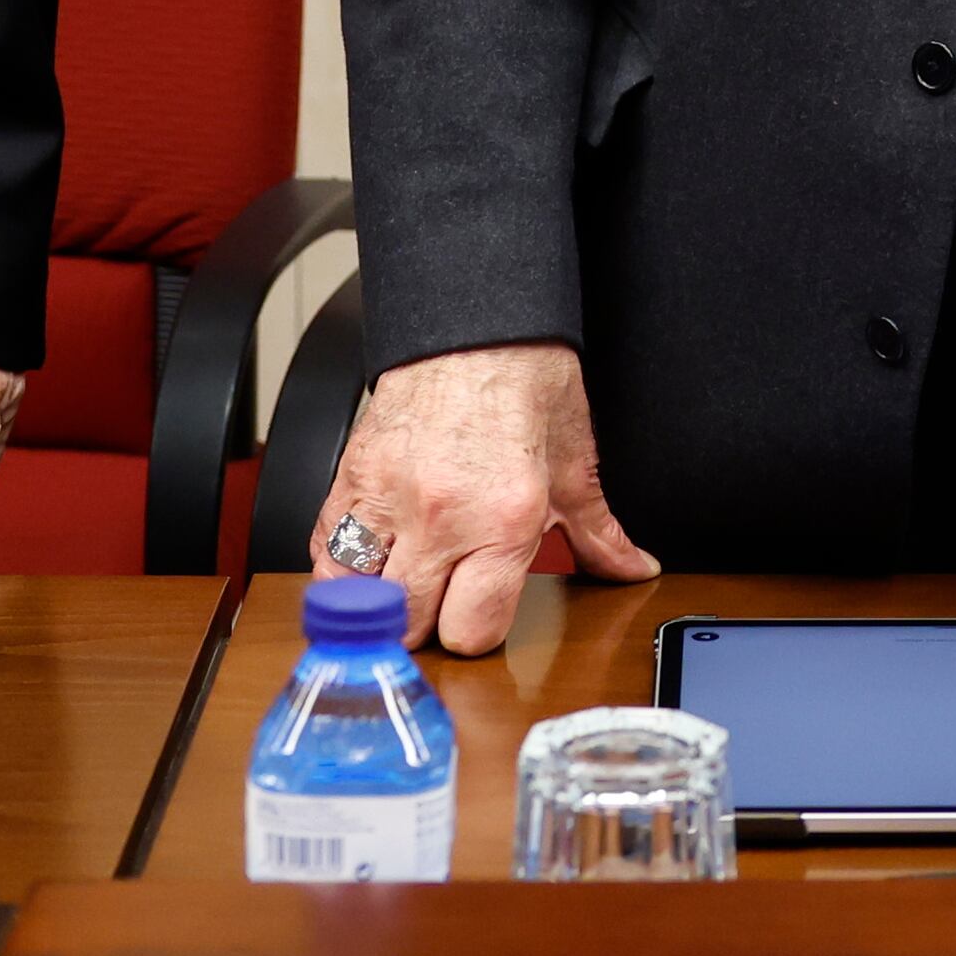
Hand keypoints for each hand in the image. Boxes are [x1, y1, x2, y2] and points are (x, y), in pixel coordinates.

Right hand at [313, 340, 654, 652]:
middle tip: (443, 604)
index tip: (481, 615)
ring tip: (403, 587)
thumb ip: (599, 533)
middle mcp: (441, 519)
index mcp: (503, 521)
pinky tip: (369, 560)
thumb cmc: (524, 382)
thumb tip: (632, 569)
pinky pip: (324, 552)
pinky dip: (341, 569)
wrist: (476, 322)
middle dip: (429, 627)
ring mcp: (387, 500)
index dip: (478, 633)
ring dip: (379, 604)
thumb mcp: (573, 464)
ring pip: (358, 601)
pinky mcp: (348, 479)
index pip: (472, 631)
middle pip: (411, 628)